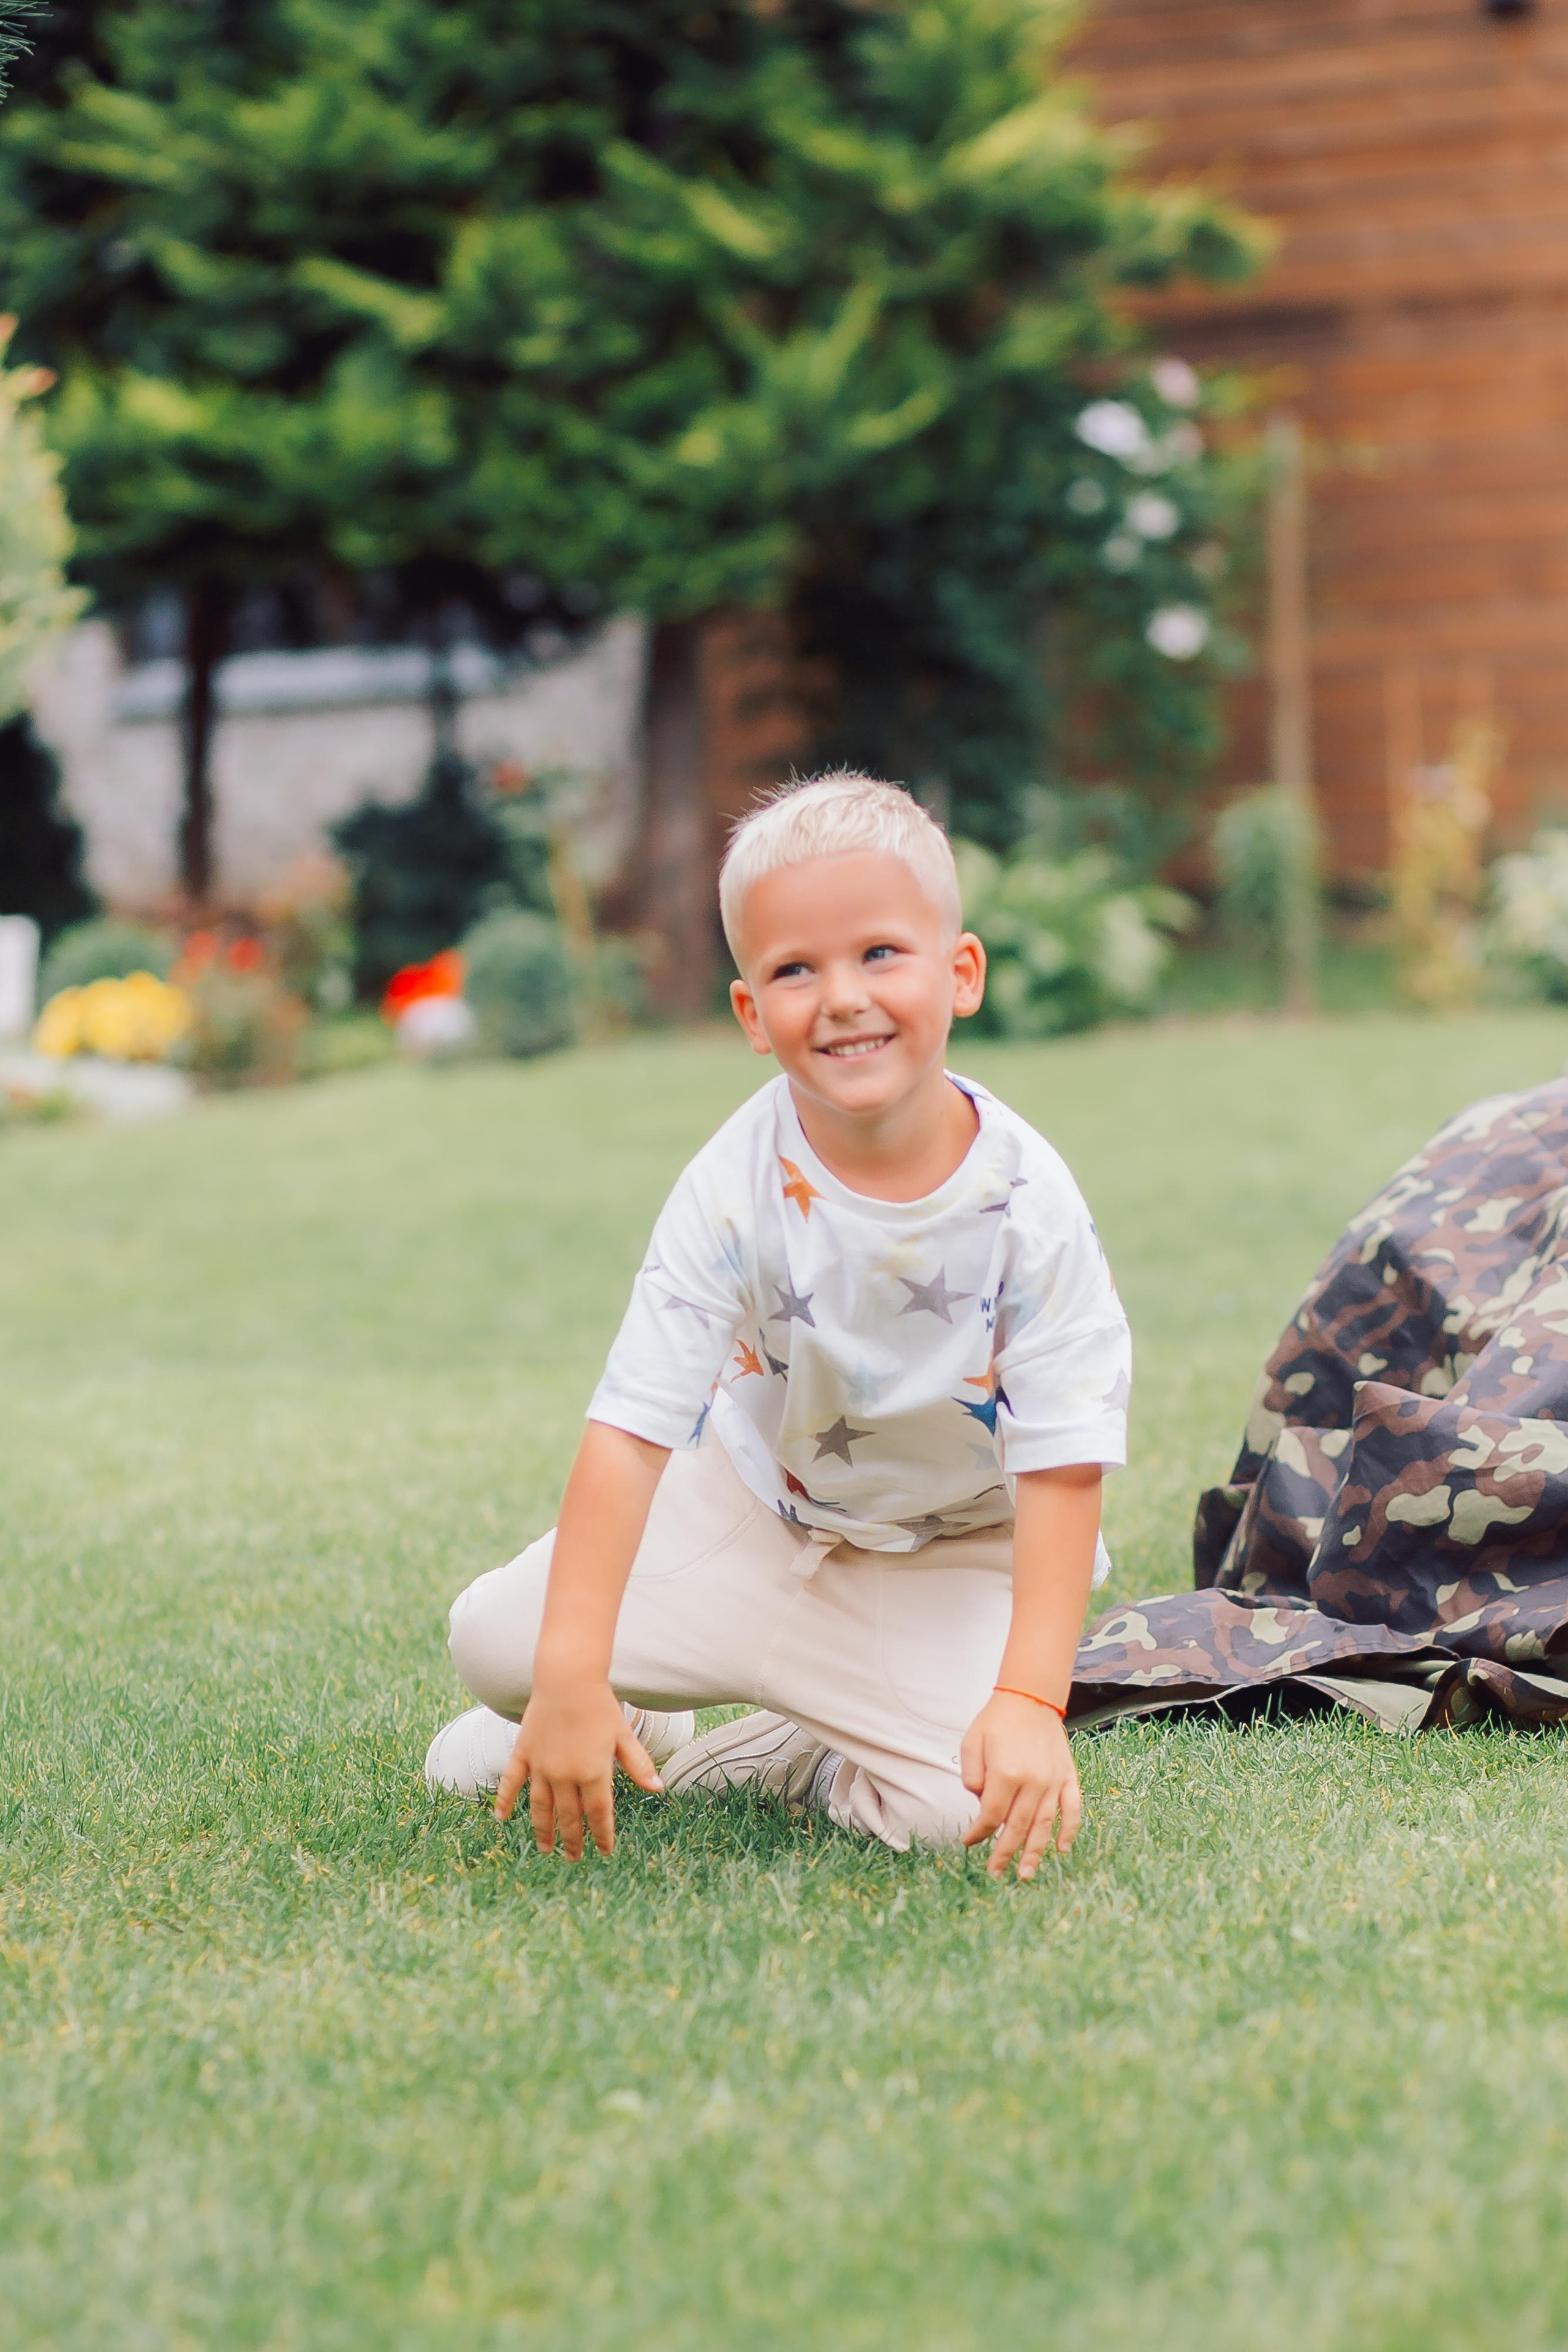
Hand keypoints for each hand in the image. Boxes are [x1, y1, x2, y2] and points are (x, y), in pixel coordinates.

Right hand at [493, 1677, 662, 1859]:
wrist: (568, 1679)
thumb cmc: (600, 1706)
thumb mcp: (624, 1736)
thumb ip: (639, 1765)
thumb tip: (659, 1789)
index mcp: (593, 1772)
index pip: (598, 1814)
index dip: (601, 1835)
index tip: (603, 1851)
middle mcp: (565, 1775)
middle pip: (570, 1817)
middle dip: (573, 1840)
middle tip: (572, 1858)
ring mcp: (541, 1766)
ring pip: (541, 1807)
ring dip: (543, 1831)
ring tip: (545, 1849)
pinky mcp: (523, 1753)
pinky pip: (511, 1782)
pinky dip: (505, 1801)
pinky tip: (501, 1818)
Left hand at [960, 1692, 1080, 1879]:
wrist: (1030, 1696)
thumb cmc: (997, 1720)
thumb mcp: (971, 1742)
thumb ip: (972, 1776)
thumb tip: (980, 1802)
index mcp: (1006, 1773)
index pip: (991, 1815)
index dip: (979, 1832)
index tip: (969, 1842)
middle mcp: (1032, 1782)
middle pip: (1017, 1827)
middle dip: (1004, 1853)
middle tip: (996, 1873)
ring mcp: (1053, 1781)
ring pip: (1044, 1825)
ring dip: (1034, 1852)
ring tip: (1026, 1874)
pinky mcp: (1067, 1776)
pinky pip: (1072, 1808)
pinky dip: (1069, 1830)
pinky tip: (1062, 1849)